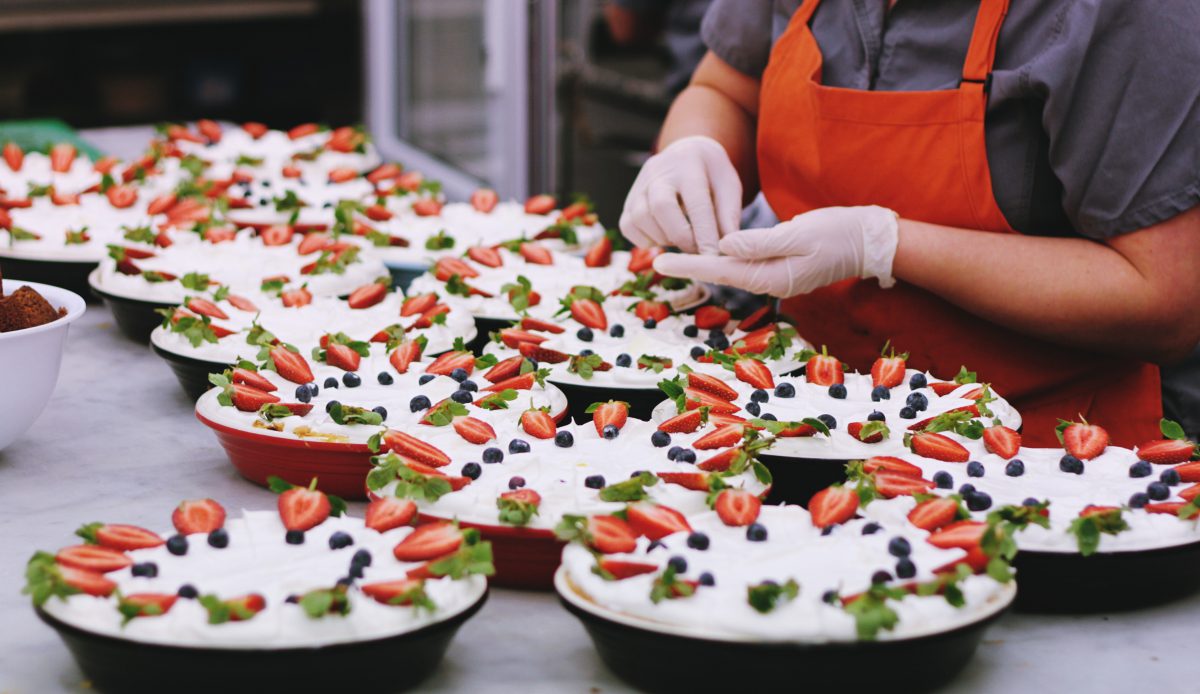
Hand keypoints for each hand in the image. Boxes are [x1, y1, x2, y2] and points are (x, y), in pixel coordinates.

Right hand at [619, 135, 742, 253]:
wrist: (686, 156)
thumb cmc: (711, 176)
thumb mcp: (728, 186)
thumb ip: (728, 215)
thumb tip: (726, 247)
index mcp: (690, 165)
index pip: (696, 202)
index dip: (704, 233)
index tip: (712, 256)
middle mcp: (659, 172)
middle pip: (661, 207)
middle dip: (680, 236)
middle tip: (696, 250)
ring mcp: (639, 185)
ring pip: (641, 219)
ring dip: (664, 238)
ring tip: (683, 240)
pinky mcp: (628, 201)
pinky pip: (628, 227)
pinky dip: (646, 240)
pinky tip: (665, 237)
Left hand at [652, 206, 899, 297]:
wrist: (871, 241)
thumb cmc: (839, 232)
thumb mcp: (800, 233)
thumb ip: (760, 242)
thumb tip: (724, 246)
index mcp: (772, 276)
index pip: (721, 270)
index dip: (689, 264)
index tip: (659, 261)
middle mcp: (771, 283)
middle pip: (722, 275)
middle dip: (689, 267)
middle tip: (654, 259)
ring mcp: (777, 278)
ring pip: (733, 272)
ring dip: (704, 265)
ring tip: (675, 256)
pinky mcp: (782, 270)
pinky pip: (747, 266)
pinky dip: (726, 260)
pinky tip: (712, 253)